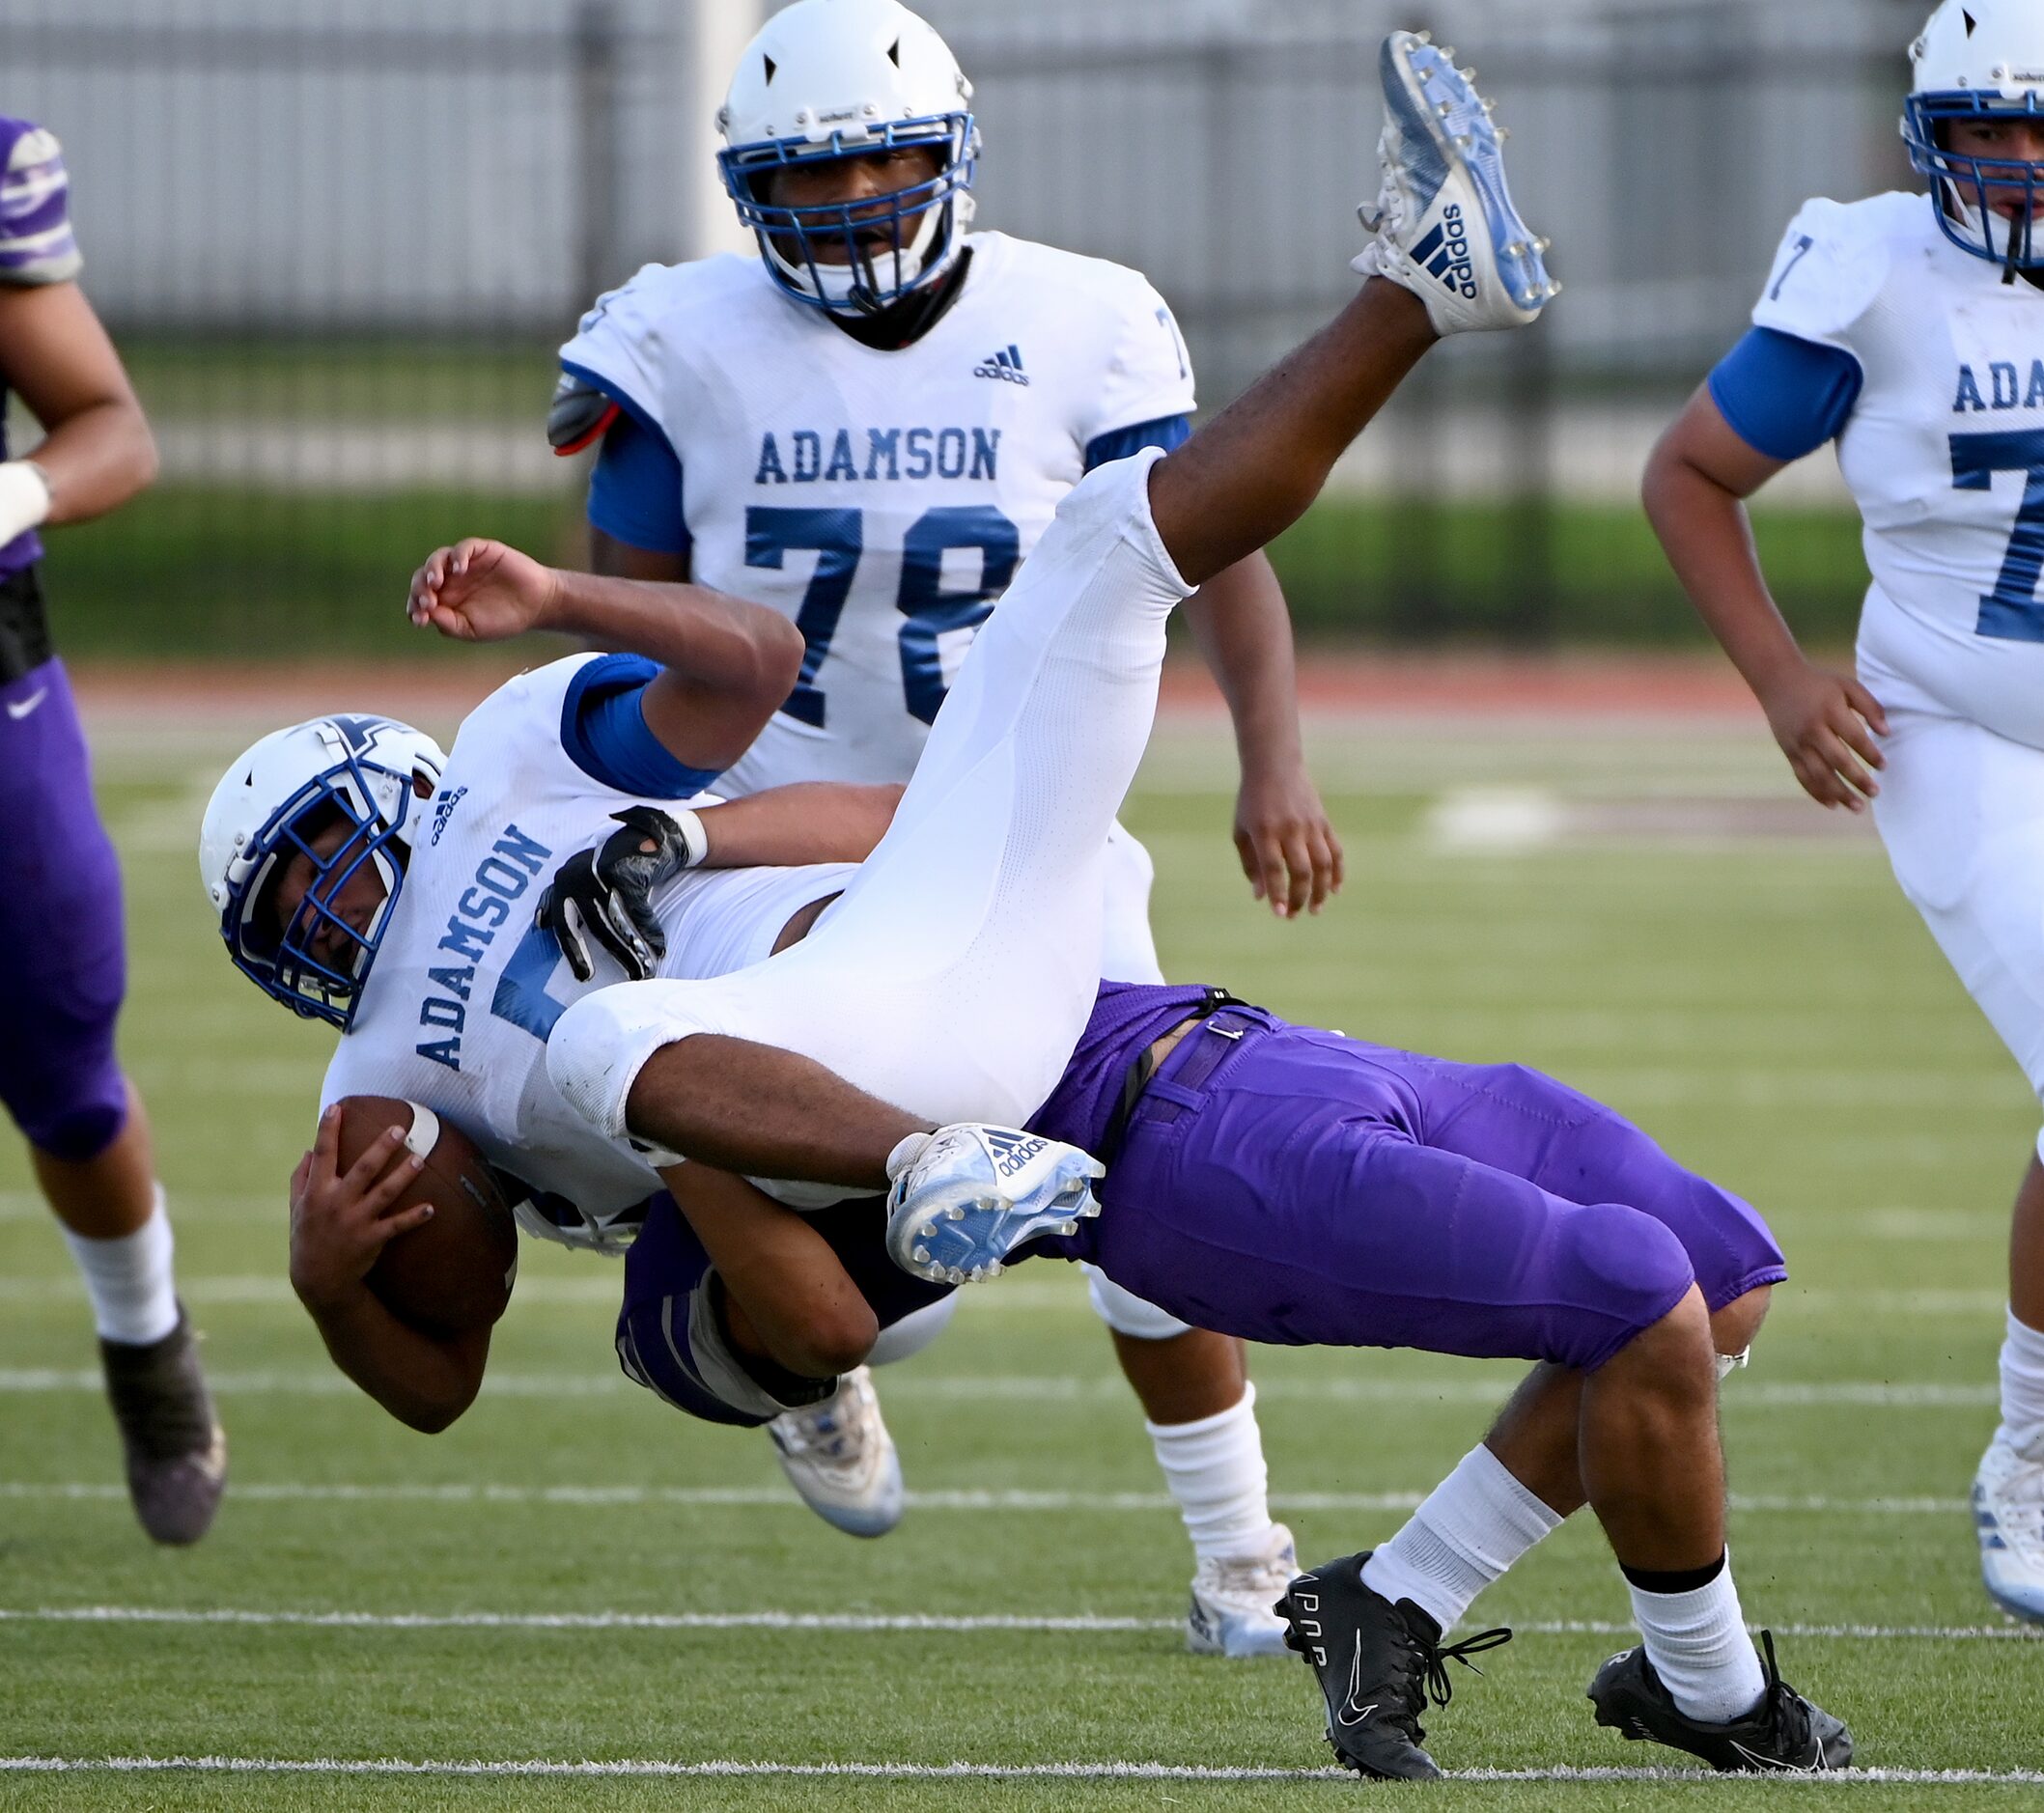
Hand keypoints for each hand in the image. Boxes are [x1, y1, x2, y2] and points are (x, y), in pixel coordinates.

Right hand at [288, 1106, 435, 1311]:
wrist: (318, 1277)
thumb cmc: (307, 1236)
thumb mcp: (296, 1207)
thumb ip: (301, 1178)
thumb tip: (308, 1150)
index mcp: (316, 1192)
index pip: (323, 1155)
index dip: (328, 1130)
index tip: (337, 1107)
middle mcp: (336, 1203)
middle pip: (362, 1170)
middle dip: (381, 1148)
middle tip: (399, 1128)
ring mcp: (355, 1221)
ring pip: (383, 1194)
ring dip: (403, 1176)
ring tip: (420, 1159)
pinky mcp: (371, 1239)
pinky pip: (396, 1226)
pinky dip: (414, 1218)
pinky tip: (431, 1208)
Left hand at [406, 538, 559, 642]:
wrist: (538, 605)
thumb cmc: (505, 619)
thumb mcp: (472, 630)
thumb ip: (449, 624)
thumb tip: (428, 613)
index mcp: (446, 599)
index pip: (420, 598)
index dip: (414, 607)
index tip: (420, 619)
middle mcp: (451, 580)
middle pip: (423, 577)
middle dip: (419, 589)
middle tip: (428, 602)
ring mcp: (466, 564)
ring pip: (438, 559)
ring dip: (432, 570)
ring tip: (435, 583)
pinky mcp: (482, 551)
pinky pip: (463, 548)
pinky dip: (458, 556)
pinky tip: (459, 570)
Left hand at [534, 805, 704, 980]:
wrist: (654, 836)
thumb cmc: (618, 864)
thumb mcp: (584, 876)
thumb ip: (565, 897)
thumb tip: (540, 924)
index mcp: (564, 880)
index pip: (562, 923)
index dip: (572, 951)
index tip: (582, 977)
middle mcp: (577, 875)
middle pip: (593, 927)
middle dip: (607, 956)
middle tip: (614, 979)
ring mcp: (600, 873)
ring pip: (617, 923)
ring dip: (632, 951)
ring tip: (644, 971)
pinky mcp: (625, 872)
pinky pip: (638, 911)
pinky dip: (651, 931)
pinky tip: (660, 948)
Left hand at [1233, 762, 1343, 917]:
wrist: (1275, 767)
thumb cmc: (1252, 803)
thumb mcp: (1241, 831)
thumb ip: (1250, 864)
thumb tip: (1260, 897)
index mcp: (1265, 831)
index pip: (1274, 868)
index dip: (1278, 893)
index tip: (1280, 913)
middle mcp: (1290, 829)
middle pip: (1301, 870)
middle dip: (1299, 897)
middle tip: (1294, 916)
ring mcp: (1310, 825)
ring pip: (1323, 864)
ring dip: (1321, 890)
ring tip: (1315, 909)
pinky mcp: (1324, 822)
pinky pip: (1336, 851)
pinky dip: (1338, 872)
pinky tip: (1335, 890)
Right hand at [1756, 659, 1889, 811]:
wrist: (1777, 681)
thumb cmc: (1820, 683)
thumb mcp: (1848, 686)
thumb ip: (1870, 706)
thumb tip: (1886, 732)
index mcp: (1829, 711)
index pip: (1854, 737)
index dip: (1870, 753)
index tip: (1884, 765)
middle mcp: (1812, 729)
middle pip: (1836, 760)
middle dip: (1857, 779)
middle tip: (1875, 792)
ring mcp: (1798, 743)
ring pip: (1818, 774)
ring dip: (1839, 793)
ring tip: (1857, 807)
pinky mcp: (1788, 752)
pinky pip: (1803, 777)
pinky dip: (1817, 793)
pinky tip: (1833, 804)